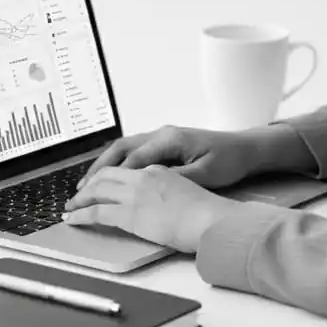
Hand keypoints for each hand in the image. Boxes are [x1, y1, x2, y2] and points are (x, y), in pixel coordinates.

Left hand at [62, 164, 242, 253]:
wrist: (211, 220)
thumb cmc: (207, 212)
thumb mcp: (187, 192)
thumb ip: (168, 192)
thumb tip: (161, 204)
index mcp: (158, 170)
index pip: (125, 170)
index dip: (107, 178)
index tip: (99, 186)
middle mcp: (143, 177)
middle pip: (105, 175)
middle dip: (88, 186)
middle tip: (78, 196)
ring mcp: (135, 194)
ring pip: (96, 191)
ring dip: (80, 200)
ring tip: (69, 209)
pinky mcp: (130, 214)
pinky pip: (96, 212)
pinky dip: (81, 215)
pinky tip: (73, 220)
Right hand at [73, 123, 259, 192]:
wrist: (245, 149)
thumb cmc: (228, 160)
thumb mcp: (204, 174)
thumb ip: (176, 177)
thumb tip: (148, 184)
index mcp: (169, 139)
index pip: (133, 159)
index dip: (112, 177)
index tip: (94, 193)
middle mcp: (162, 134)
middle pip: (121, 148)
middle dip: (98, 168)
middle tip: (81, 189)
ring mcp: (162, 136)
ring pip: (124, 147)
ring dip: (105, 164)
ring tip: (88, 183)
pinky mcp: (165, 143)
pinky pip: (134, 150)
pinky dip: (118, 162)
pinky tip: (111, 177)